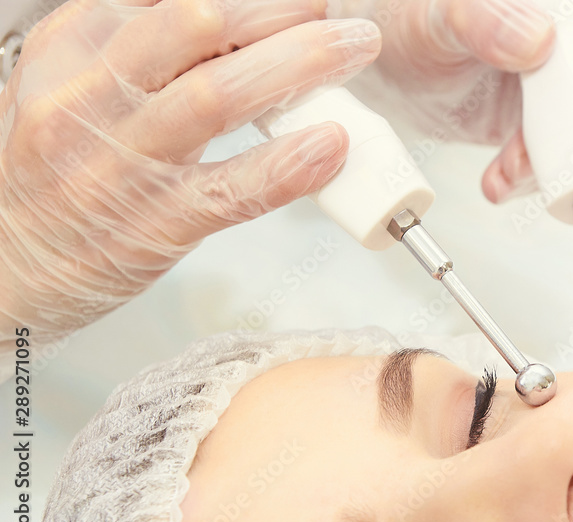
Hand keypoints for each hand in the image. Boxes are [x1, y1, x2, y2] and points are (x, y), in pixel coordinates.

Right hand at [0, 0, 381, 353]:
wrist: (15, 260)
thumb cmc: (62, 166)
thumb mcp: (81, 82)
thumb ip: (143, 44)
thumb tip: (226, 16)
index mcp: (75, 48)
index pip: (168, 2)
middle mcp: (94, 98)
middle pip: (196, 33)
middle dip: (276, 14)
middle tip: (335, 12)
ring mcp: (126, 164)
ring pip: (217, 99)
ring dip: (296, 67)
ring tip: (352, 50)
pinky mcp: (158, 223)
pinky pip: (230, 190)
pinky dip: (285, 165)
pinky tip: (329, 144)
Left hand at [338, 0, 572, 202]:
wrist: (380, 64)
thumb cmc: (398, 16)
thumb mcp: (430, 12)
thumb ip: (478, 15)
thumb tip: (535, 39)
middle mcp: (568, 22)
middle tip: (566, 150)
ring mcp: (562, 70)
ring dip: (559, 155)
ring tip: (512, 169)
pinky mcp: (547, 114)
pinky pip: (560, 149)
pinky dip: (534, 172)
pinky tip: (503, 175)